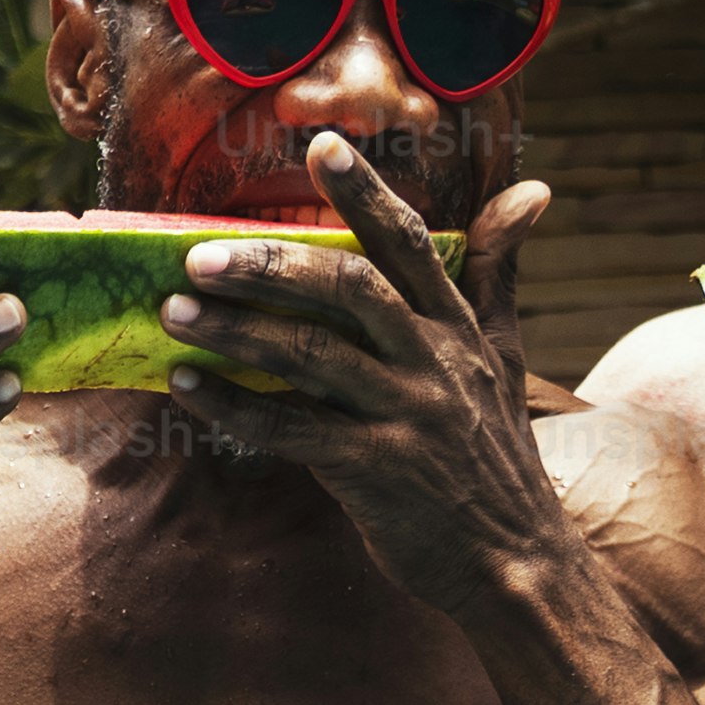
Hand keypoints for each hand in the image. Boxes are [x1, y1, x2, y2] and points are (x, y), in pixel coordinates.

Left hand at [149, 130, 567, 616]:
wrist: (516, 559)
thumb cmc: (495, 453)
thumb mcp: (505, 355)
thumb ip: (498, 272)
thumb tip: (531, 192)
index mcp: (459, 327)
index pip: (410, 244)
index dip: (366, 193)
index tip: (321, 144)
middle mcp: (435, 362)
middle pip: (350, 292)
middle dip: (272, 265)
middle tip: (198, 254)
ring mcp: (407, 418)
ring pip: (314, 357)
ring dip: (237, 331)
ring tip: (173, 310)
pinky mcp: (377, 472)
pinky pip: (292, 431)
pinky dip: (234, 408)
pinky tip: (185, 386)